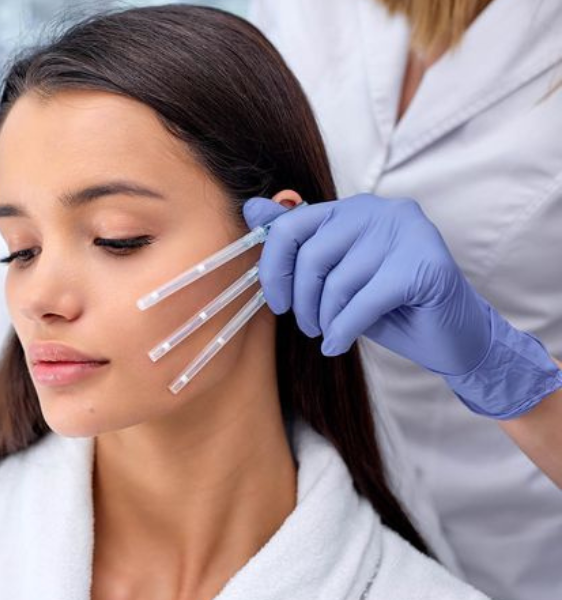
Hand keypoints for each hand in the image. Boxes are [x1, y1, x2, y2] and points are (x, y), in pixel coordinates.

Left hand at [244, 194, 561, 418]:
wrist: (453, 337)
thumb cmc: (389, 306)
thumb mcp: (334, 274)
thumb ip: (297, 241)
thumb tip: (251, 209)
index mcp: (355, 208)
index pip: (294, 224)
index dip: (274, 266)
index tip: (276, 301)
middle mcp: (382, 211)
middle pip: (313, 255)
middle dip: (302, 300)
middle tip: (307, 326)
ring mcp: (408, 234)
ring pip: (338, 282)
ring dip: (325, 319)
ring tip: (329, 334)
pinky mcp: (425, 265)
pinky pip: (364, 302)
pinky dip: (344, 330)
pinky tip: (338, 345)